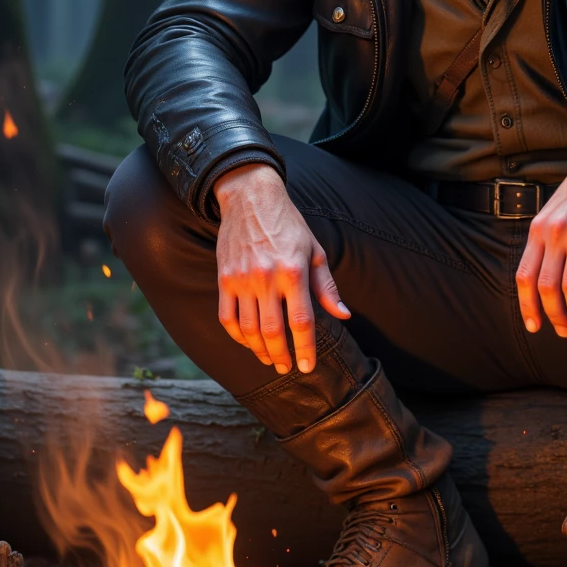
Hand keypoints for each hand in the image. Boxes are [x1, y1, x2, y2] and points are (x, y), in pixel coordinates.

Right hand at [214, 163, 348, 373]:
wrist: (250, 198)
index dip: (305, 348)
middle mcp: (266, 278)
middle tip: (288, 368)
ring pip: (249, 329)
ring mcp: (242, 280)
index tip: (308, 366)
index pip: (301, 321)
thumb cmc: (289, 224)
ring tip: (269, 359)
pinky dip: (238, 336)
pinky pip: (227, 317)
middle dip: (282, 356)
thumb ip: (326, 286)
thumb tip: (343, 315)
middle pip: (273, 331)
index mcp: (293, 272)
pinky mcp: (224, 279)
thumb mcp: (315, 251)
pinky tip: (249, 342)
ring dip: (260, 350)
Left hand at [515, 116, 566, 337]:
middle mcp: (555, 232)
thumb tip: (546, 275)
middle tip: (565, 331)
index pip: (524, 277)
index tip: (534, 327)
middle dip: (554, 316)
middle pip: (547, 288)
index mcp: (539, 228)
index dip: (527, 306)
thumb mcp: (558, 210)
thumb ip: (550, 238)